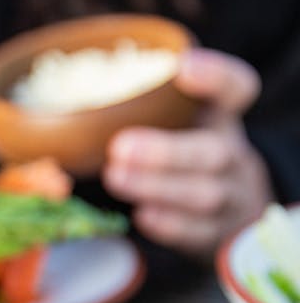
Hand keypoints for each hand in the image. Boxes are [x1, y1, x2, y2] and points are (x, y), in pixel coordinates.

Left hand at [103, 48, 274, 259]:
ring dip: (157, 187)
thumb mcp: (180, 126)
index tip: (183, 67)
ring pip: (204, 194)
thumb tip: (66, 105)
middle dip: (166, 151)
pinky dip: (169, 224)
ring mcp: (229, 198)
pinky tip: (142, 215)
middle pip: (215, 151)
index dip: (216, 76)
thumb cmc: (186, 157)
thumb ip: (145, 111)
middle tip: (119, 148)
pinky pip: (199, 232)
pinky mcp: (216, 235)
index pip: (237, 89)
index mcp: (221, 119)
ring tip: (116, 178)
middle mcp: (230, 155)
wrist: (232, 210)